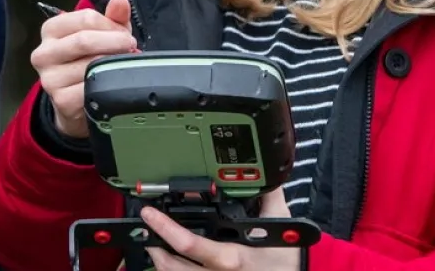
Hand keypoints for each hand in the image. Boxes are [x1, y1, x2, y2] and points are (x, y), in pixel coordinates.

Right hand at [30, 0, 135, 138]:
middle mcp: (43, 53)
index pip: (85, 18)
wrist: (75, 102)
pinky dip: (108, 84)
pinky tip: (115, 83)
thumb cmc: (87, 61)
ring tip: (124, 65)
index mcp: (50, 30)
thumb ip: (111, 17)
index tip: (125, 33)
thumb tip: (120, 0)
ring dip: (114, 64)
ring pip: (90, 65)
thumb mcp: (100, 35)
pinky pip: (91, 88)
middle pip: (84, 40)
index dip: (111, 24)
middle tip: (131, 46)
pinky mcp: (61, 100)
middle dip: (115, 42)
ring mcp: (49, 78)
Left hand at [141, 188, 301, 269]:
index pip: (189, 244)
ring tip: (155, 245)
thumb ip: (268, 196)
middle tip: (147, 230)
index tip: (149, 213)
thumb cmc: (287, 261)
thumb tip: (264, 173)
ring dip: (159, 261)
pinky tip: (173, 263)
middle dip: (154, 246)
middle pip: (171, 265)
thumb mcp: (279, 226)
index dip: (164, 228)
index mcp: (232, 257)